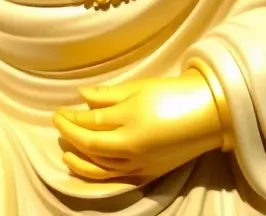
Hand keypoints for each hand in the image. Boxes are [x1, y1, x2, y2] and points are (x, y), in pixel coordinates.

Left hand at [54, 71, 224, 182]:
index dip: (71, 118)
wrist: (207, 114)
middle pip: (91, 145)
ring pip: (100, 168)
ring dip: (79, 159)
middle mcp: (132, 145)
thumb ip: (108, 95)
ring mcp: (140, 163)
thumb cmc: (172, 93)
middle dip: (70, 135)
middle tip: (58, 124)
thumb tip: (82, 96)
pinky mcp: (148, 173)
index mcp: (130, 119)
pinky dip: (97, 174)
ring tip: (65, 150)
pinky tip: (87, 166)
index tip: (59, 112)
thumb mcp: (139, 87)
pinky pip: (115, 178)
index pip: (91, 122)